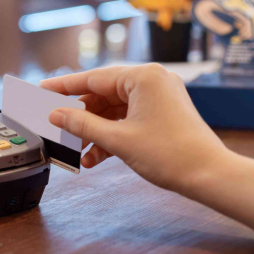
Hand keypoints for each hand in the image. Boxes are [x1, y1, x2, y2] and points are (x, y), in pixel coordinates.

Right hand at [40, 64, 230, 193]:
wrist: (210, 175)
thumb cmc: (172, 154)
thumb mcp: (118, 140)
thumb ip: (82, 125)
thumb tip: (57, 115)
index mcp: (143, 77)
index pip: (93, 78)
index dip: (64, 87)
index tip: (42, 89)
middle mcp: (152, 80)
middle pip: (104, 93)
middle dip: (82, 116)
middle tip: (58, 126)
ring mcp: (159, 96)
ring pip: (115, 109)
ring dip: (96, 130)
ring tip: (79, 150)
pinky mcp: (163, 112)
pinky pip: (128, 117)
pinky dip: (113, 134)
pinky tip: (96, 156)